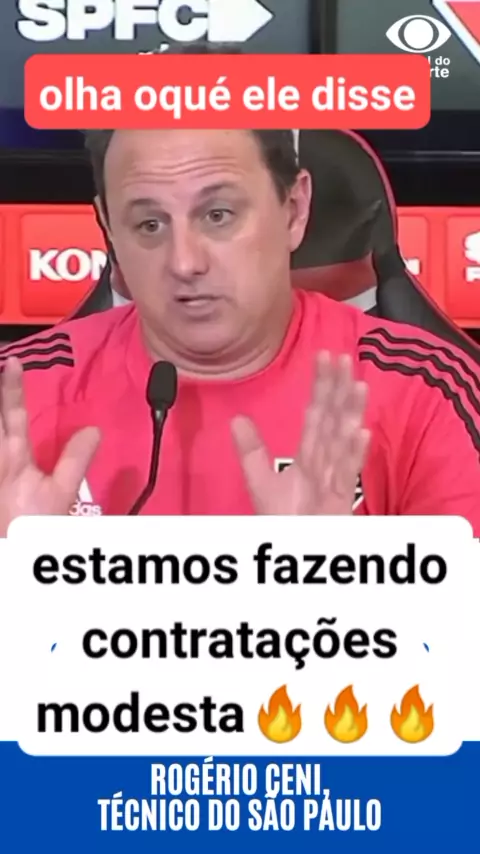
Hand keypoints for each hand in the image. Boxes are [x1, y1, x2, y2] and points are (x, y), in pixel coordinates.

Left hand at [0, 357, 99, 534]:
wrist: (11, 556)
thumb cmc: (33, 526)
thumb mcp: (61, 494)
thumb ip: (75, 459)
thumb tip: (92, 430)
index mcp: (13, 457)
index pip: (12, 411)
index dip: (12, 385)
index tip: (12, 361)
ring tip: (0, 407)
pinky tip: (2, 439)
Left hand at [232, 352, 369, 514]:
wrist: (291, 551)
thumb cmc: (284, 521)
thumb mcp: (262, 482)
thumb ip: (252, 452)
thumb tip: (237, 418)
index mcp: (309, 459)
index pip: (316, 415)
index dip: (321, 386)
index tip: (326, 355)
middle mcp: (325, 466)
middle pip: (333, 422)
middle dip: (339, 390)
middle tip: (344, 358)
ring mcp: (334, 483)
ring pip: (343, 443)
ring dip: (351, 415)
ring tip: (357, 385)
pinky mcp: (339, 504)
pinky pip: (346, 477)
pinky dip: (353, 454)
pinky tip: (360, 433)